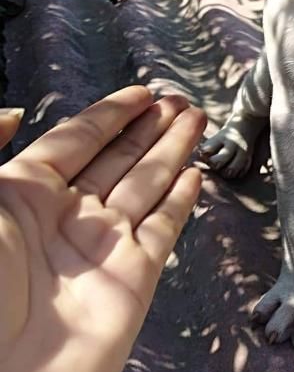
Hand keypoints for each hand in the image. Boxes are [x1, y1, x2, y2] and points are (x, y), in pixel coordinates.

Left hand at [0, 87, 205, 371]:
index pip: (74, 140)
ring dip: (172, 151)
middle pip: (117, 159)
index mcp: (21, 196)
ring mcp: (103, 249)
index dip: (108, 114)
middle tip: (179, 99)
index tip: (141, 91)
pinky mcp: (136, 281)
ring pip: (146, 186)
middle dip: (149, 128)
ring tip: (196, 117)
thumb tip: (19, 111)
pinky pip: (164, 230)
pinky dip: (182, 202)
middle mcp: (67, 217)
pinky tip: (197, 175)